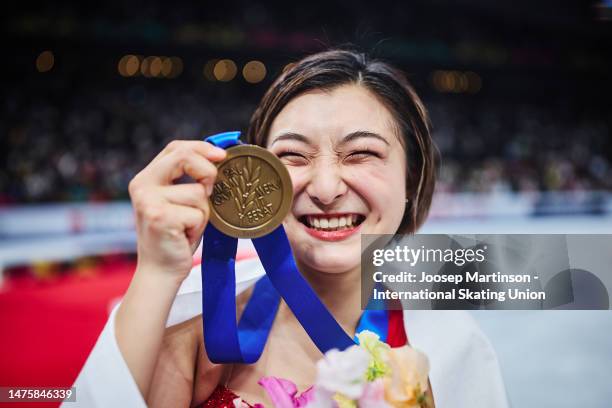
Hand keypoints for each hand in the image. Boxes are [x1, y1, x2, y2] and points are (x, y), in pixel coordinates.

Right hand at [128, 140, 225, 282]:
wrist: (160, 271)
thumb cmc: (177, 236)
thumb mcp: (181, 201)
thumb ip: (190, 180)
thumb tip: (218, 158)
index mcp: (146, 178)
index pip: (175, 148)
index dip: (201, 147)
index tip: (221, 155)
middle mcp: (142, 185)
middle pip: (184, 157)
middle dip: (207, 170)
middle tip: (212, 190)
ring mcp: (149, 201)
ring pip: (198, 192)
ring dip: (203, 212)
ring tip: (188, 226)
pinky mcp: (160, 218)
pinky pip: (198, 213)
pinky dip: (199, 226)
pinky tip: (185, 236)